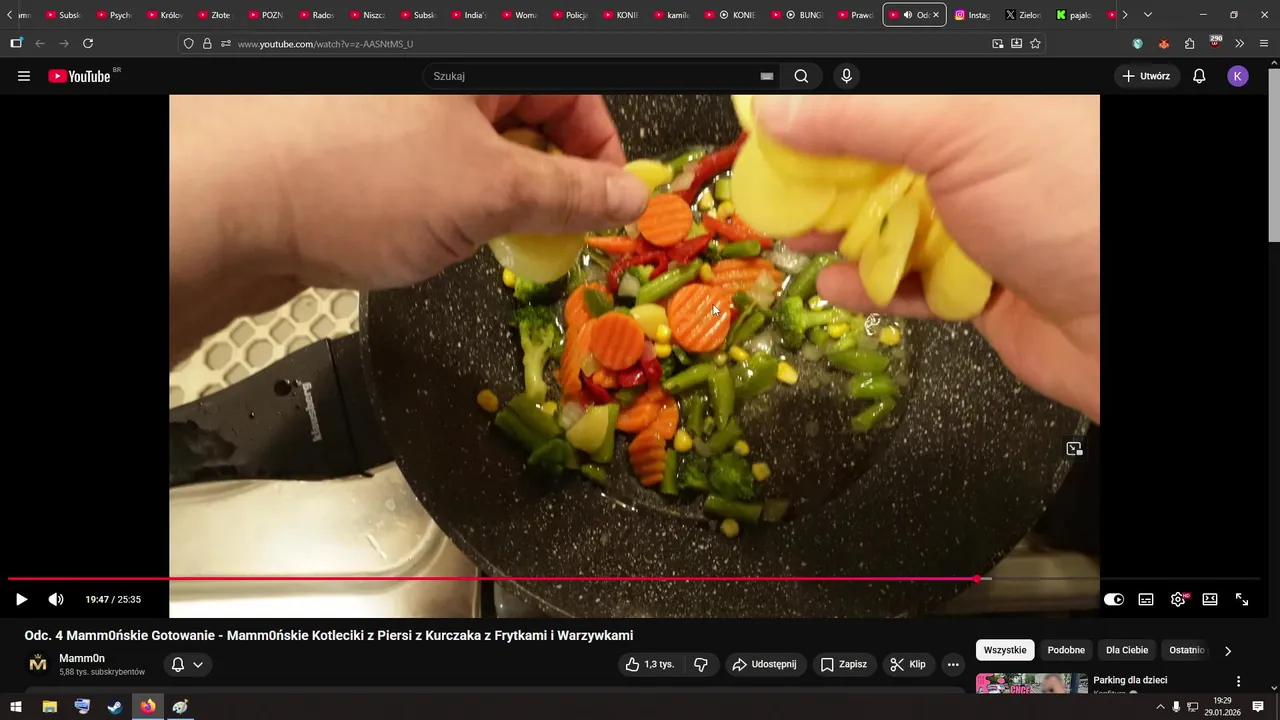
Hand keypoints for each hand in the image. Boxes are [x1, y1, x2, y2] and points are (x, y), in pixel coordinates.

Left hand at [170, 95, 649, 289]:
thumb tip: (626, 197)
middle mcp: (438, 82)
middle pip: (527, 122)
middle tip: (555, 232)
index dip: (600, 150)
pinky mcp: (368, 154)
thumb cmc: (346, 178)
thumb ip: (569, 195)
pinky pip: (436, 176)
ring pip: (481, 156)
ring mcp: (399, 116)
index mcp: (474, 66)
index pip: (570, 92)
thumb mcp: (489, 193)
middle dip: (550, 182)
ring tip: (488, 241)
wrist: (232, 211)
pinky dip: (453, 212)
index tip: (609, 203)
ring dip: (500, 203)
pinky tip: (437, 240)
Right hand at [754, 96, 1099, 421]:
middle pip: (883, 155)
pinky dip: (873, 287)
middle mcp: (989, 152)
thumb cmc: (1078, 204)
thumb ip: (863, 113)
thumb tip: (780, 111)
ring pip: (891, 221)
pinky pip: (912, 281)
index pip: (888, 91)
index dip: (829, 104)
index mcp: (990, 98)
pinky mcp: (982, 282)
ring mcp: (987, 219)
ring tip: (795, 239)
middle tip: (776, 192)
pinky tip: (839, 287)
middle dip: (825, 175)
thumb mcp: (962, 130)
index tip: (774, 124)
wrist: (1142, 323)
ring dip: (840, 234)